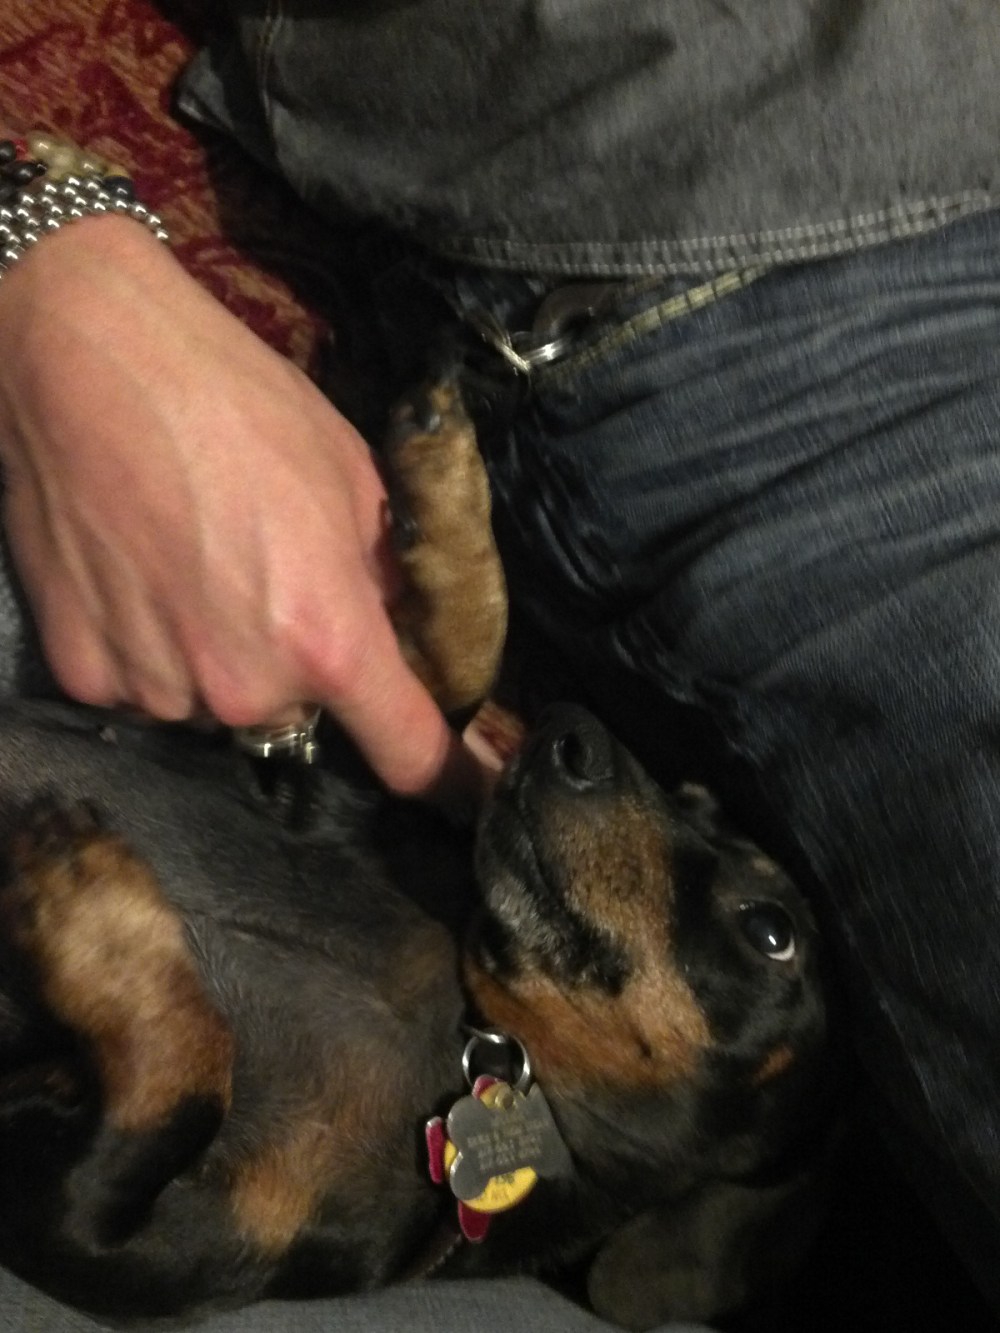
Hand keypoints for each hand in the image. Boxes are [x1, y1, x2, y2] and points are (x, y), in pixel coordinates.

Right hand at [0, 215, 477, 797]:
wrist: (84, 357)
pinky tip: (142, 571)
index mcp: (327, 636)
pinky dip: (152, 647)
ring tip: (195, 560)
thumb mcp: (353, 478)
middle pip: (300, 714)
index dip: (450, 777)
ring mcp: (158, 686)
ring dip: (221, 656)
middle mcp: (246, 684)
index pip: (409, 751)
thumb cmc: (230, 400)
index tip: (470, 793)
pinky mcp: (85, 672)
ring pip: (218, 703)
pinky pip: (146, 685)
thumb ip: (387, 575)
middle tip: (270, 577)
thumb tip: (400, 626)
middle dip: (302, 664)